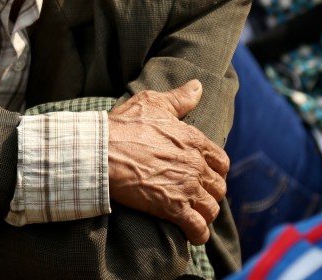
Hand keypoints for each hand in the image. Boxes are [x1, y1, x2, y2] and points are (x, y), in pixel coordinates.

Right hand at [108, 81, 229, 244]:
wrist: (100, 151)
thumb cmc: (123, 126)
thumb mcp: (152, 103)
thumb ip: (179, 98)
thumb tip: (197, 86)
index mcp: (193, 140)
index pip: (221, 161)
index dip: (215, 170)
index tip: (205, 174)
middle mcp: (195, 165)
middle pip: (218, 187)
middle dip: (210, 193)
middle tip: (197, 196)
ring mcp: (186, 187)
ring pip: (211, 209)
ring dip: (204, 214)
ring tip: (194, 215)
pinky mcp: (172, 208)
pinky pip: (197, 229)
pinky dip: (197, 234)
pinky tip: (191, 233)